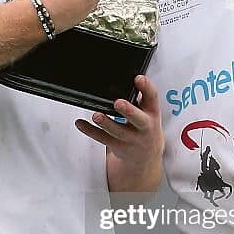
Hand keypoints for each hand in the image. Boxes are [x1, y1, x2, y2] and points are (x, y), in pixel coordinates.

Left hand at [76, 76, 163, 190]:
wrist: (146, 155)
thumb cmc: (144, 126)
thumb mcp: (149, 111)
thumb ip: (141, 96)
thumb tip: (127, 77)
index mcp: (152, 113)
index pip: (152, 98)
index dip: (147, 88)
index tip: (138, 78)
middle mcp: (144, 127)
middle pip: (138, 119)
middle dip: (129, 111)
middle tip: (118, 103)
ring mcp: (131, 139)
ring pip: (118, 131)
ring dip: (106, 123)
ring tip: (96, 116)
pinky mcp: (118, 146)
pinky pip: (103, 139)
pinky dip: (90, 130)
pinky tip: (80, 123)